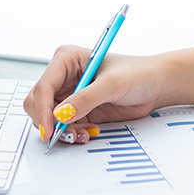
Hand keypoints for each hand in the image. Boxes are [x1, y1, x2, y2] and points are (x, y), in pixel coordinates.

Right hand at [23, 47, 166, 145]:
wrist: (155, 85)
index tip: (50, 128)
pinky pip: (63, 126)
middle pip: (38, 103)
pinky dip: (71, 133)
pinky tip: (87, 133)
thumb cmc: (137, 73)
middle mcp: (64, 76)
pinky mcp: (77, 109)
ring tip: (82, 135)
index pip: (44, 86)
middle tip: (69, 134)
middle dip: (50, 121)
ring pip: (48, 117)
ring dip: (61, 130)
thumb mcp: (112, 84)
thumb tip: (60, 114)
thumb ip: (85, 99)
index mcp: (67, 59)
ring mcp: (70, 94)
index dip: (43, 109)